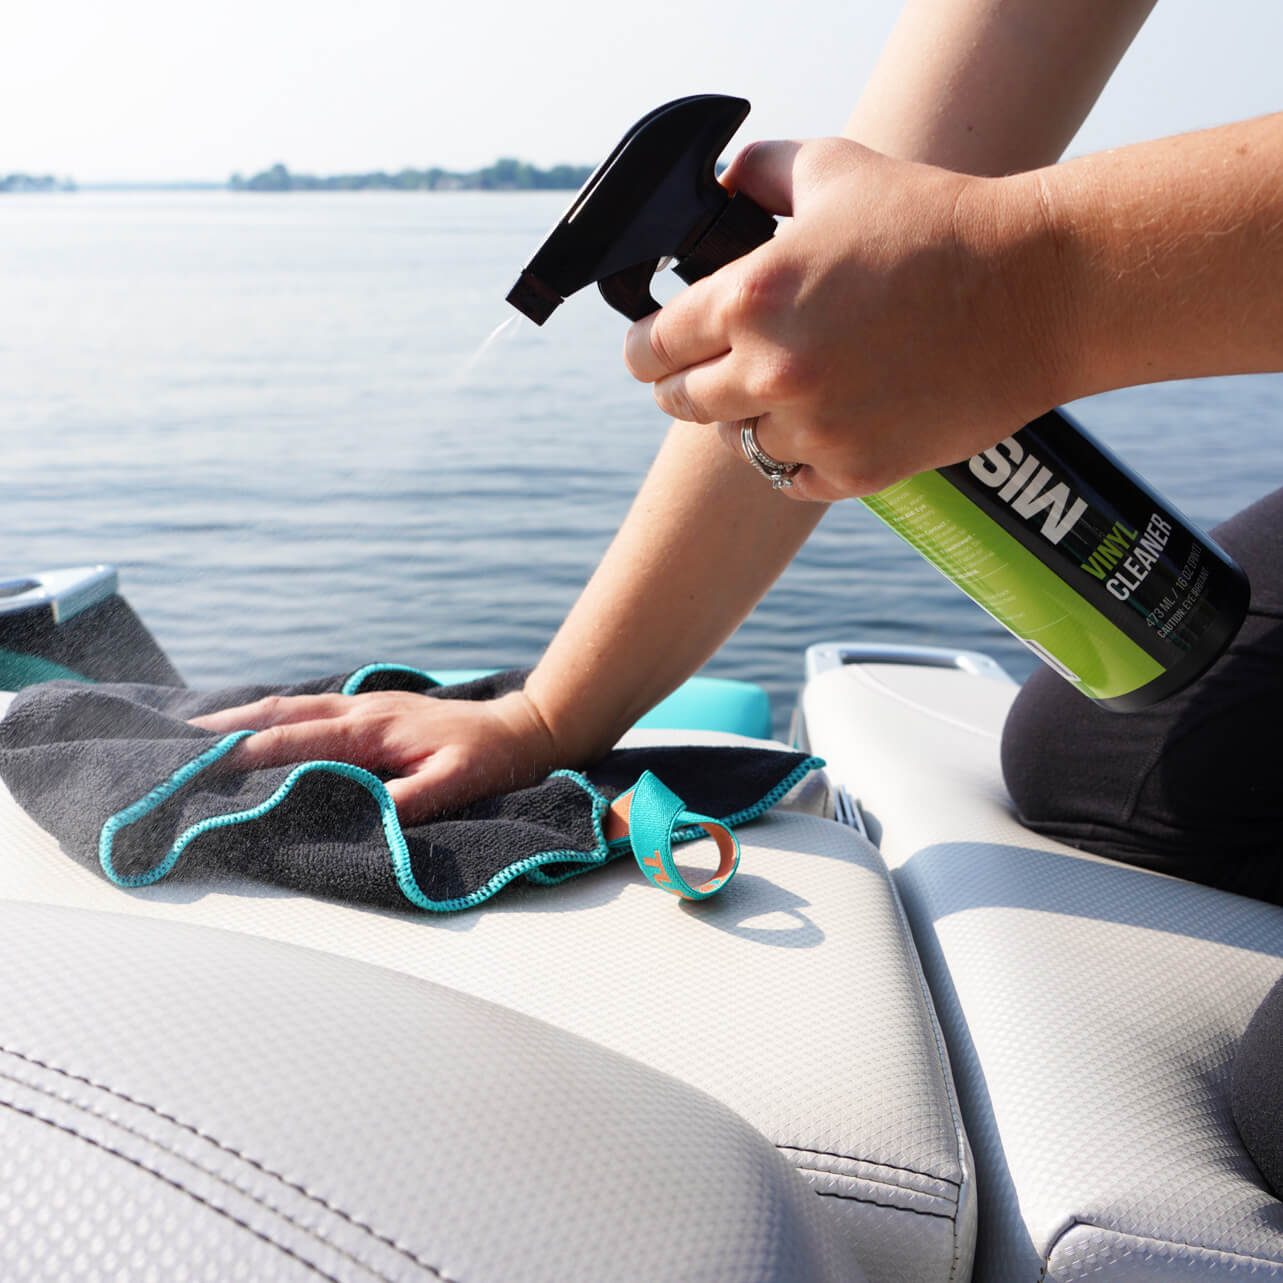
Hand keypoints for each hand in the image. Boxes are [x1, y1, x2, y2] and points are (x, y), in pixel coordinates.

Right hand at [189, 688, 558, 824]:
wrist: (521, 728)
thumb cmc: (488, 758)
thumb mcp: (456, 783)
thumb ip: (410, 800)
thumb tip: (364, 816)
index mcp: (371, 728)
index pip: (297, 742)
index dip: (247, 755)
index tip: (201, 765)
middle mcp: (358, 710)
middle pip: (279, 714)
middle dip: (225, 726)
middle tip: (173, 739)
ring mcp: (363, 706)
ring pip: (289, 706)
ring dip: (242, 717)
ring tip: (194, 729)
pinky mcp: (370, 710)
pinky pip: (309, 708)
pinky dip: (272, 715)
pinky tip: (256, 724)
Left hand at [624, 138, 1069, 500]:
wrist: (1037, 291)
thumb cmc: (938, 224)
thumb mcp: (838, 169)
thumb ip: (762, 172)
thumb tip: (724, 183)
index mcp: (749, 298)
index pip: (651, 348)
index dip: (644, 349)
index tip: (649, 351)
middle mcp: (771, 371)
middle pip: (682, 403)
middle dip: (686, 385)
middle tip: (703, 376)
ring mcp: (814, 428)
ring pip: (741, 443)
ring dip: (751, 420)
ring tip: (784, 391)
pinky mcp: (857, 470)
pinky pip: (793, 478)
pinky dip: (799, 456)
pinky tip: (821, 425)